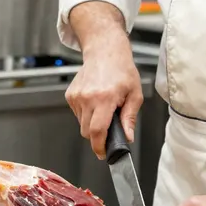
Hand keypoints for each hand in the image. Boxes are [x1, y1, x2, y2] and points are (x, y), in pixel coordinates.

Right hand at [66, 33, 143, 158]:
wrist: (105, 51)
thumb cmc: (122, 70)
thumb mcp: (135, 94)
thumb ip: (130, 118)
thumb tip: (127, 137)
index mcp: (105, 98)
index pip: (97, 131)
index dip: (99, 146)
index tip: (103, 153)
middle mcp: (88, 97)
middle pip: (87, 132)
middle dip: (98, 135)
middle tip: (109, 126)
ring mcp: (76, 96)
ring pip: (82, 124)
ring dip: (92, 123)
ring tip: (103, 108)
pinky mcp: (70, 95)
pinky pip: (77, 114)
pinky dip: (86, 113)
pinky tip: (95, 101)